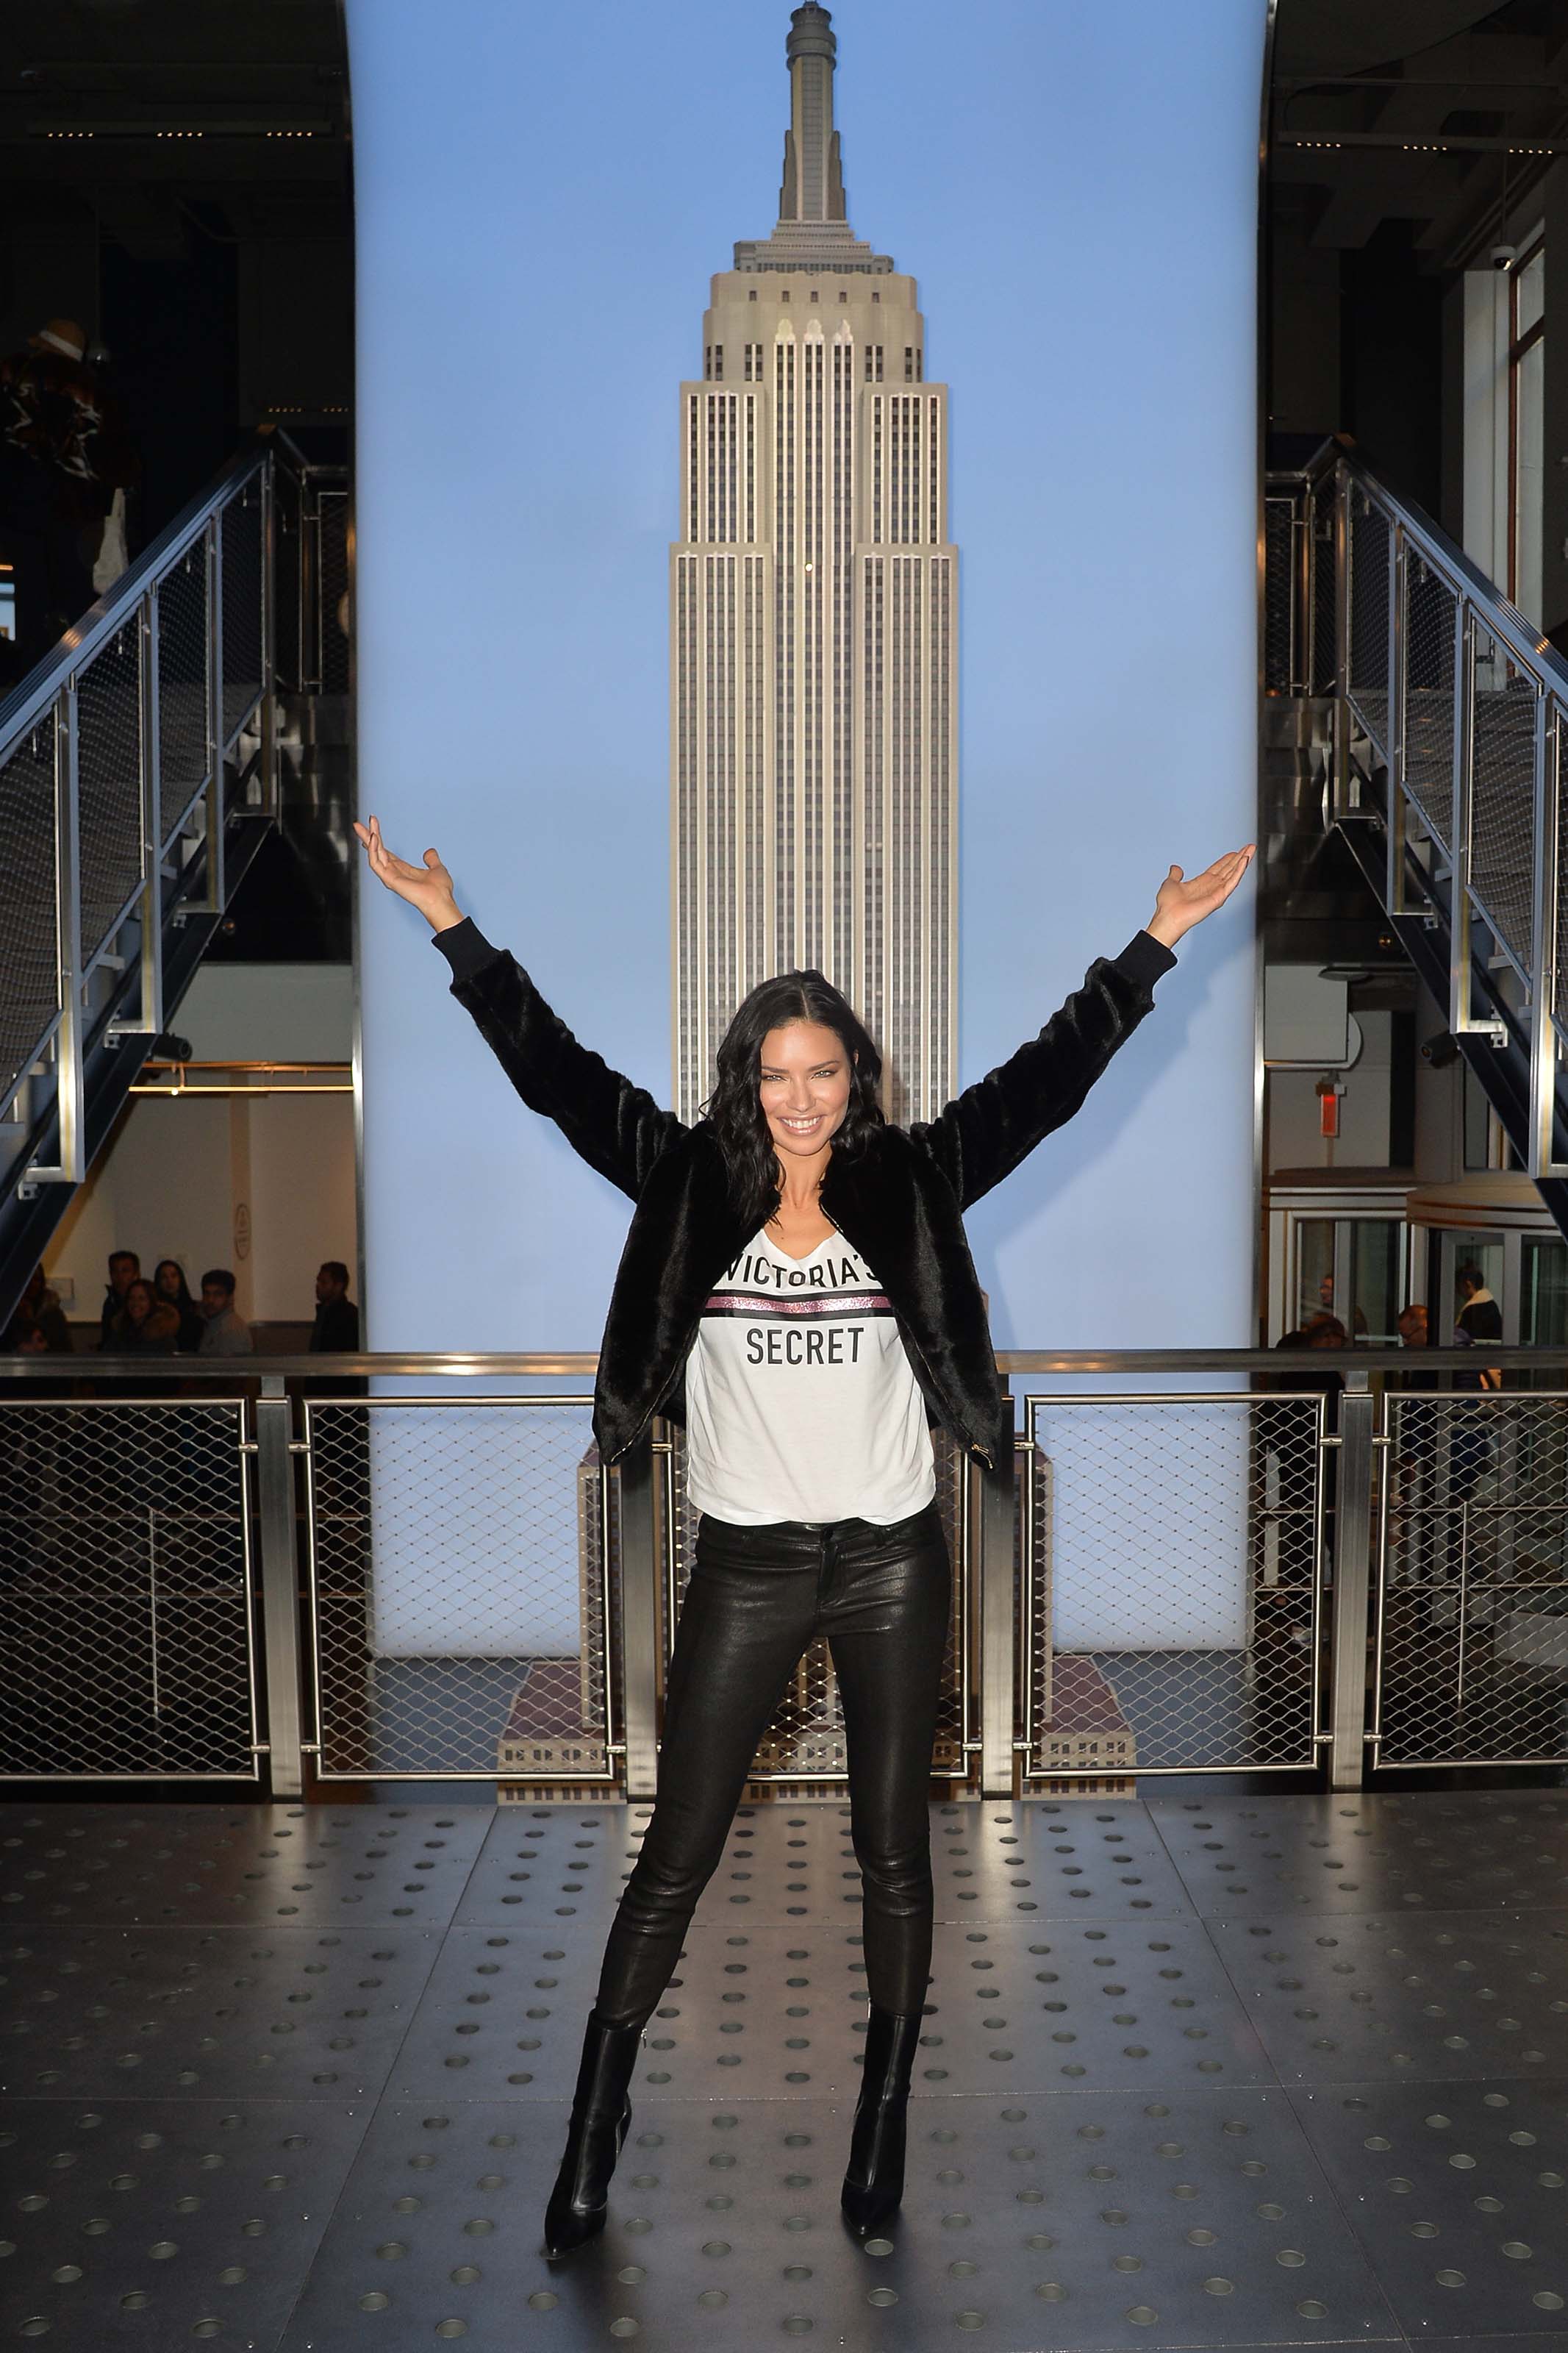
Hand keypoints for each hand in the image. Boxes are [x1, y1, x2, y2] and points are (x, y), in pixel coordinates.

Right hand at [353, 814, 464, 931]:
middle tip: (357, 824)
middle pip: (376, 851)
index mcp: (402, 869)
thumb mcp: (437, 868)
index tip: (371, 830)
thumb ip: (432, 859)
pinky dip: (373, 849)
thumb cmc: (440, 891)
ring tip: (366, 823)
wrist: (441, 901)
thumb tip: (430, 852)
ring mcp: (390, 876)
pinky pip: (376, 863)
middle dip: (367, 836)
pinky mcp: (389, 879)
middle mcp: (393, 872)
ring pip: (374, 854)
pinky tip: (373, 837)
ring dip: (369, 838)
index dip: (377, 842)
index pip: (385, 853)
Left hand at [1146, 842, 1255, 948]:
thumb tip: (1175, 868)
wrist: (1168, 917)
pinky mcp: (1219, 897)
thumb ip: (1175, 875)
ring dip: (1243, 861)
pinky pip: (1232, 882)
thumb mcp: (1170, 883)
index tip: (1235, 852)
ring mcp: (1216, 893)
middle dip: (1240, 858)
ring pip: (1234, 873)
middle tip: (1250, 847)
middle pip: (1229, 869)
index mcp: (1201, 884)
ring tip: (1252, 850)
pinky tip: (1245, 860)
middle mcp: (1210, 888)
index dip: (1227, 860)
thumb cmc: (1167, 906)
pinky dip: (1239, 871)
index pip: (1218, 869)